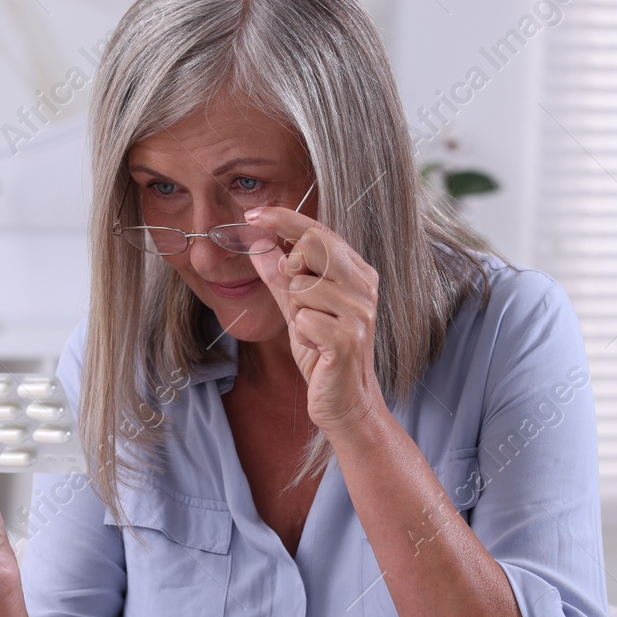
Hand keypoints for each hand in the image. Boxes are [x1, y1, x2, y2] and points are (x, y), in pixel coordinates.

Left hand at [244, 203, 387, 437]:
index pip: (318, 231)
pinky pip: (303, 320)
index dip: (283, 219)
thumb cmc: (324, 356)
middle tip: (299, 301)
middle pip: (312, 247)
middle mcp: (364, 286)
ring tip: (313, 334)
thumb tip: (259, 246)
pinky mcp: (349, 338)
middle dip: (292, 270)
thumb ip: (280, 280)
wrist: (346, 402)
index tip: (252, 214)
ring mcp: (360, 311)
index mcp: (356, 273)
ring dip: (296, 314)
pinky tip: (317, 349)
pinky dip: (301, 336)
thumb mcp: (298, 312)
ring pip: (301, 287)